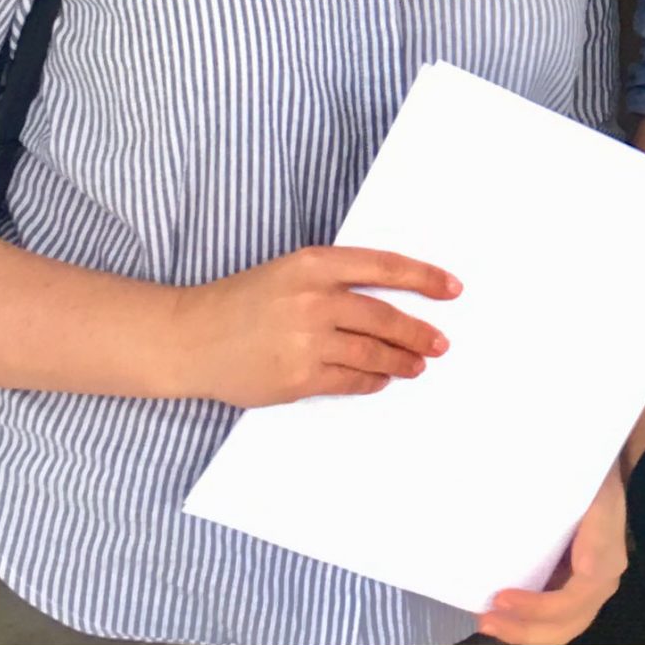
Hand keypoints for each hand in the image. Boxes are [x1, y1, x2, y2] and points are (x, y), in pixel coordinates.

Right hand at [166, 246, 457, 406]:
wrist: (191, 337)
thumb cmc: (243, 301)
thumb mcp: (289, 271)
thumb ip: (335, 279)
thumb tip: (392, 299)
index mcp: (314, 264)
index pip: (385, 266)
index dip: (424, 278)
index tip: (453, 288)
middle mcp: (313, 299)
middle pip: (385, 316)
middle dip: (419, 332)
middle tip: (440, 342)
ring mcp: (306, 340)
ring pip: (372, 353)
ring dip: (401, 361)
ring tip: (418, 365)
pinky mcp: (298, 377)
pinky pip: (349, 381)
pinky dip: (371, 381)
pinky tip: (381, 379)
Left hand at [479, 461, 627, 644]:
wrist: (605, 479)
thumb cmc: (594, 484)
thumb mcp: (598, 495)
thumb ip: (593, 527)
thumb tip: (585, 569)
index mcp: (606, 563)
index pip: (572, 600)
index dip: (537, 607)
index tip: (501, 597)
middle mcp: (600, 584)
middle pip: (565, 624)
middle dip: (523, 629)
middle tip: (486, 618)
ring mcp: (588, 591)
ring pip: (559, 629)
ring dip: (522, 632)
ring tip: (488, 621)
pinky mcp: (574, 590)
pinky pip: (554, 620)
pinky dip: (526, 624)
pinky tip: (502, 616)